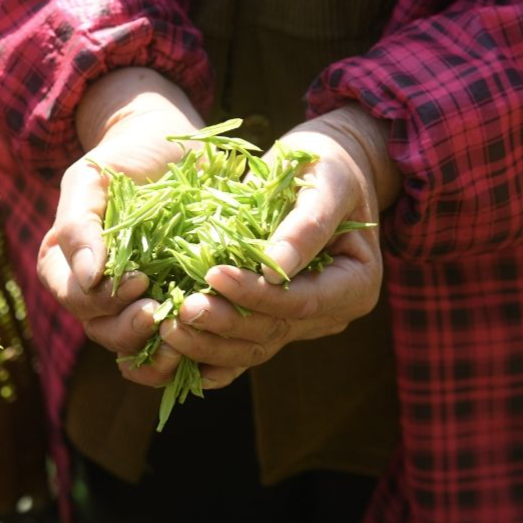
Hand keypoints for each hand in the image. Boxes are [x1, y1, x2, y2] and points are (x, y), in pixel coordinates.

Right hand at [37, 67, 204, 385]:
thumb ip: (79, 225)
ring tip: (186, 332)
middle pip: (104, 331)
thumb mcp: (91, 179)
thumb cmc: (123, 157)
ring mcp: (137, 301)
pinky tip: (209, 337)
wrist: (170, 145)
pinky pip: (176, 340)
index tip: (140, 280)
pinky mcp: (176, 302)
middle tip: (161, 312)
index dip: (102, 300)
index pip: (75, 300)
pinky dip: (191, 347)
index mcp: (66, 266)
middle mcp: (98, 292)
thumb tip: (86, 277)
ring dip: (160, 350)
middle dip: (130, 331)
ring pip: (138, 346)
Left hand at [157, 103, 400, 387]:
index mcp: (354, 284)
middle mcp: (329, 313)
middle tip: (181, 309)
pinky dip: (207, 357)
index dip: (256, 294)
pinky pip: (238, 350)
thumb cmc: (327, 165)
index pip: (301, 302)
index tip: (215, 274)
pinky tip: (172, 357)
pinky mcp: (270, 320)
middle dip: (225, 323)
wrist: (323, 169)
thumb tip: (275, 265)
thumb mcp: (327, 182)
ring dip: (208, 345)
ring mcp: (299, 322)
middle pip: (274, 331)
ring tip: (169, 328)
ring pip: (252, 348)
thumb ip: (307, 224)